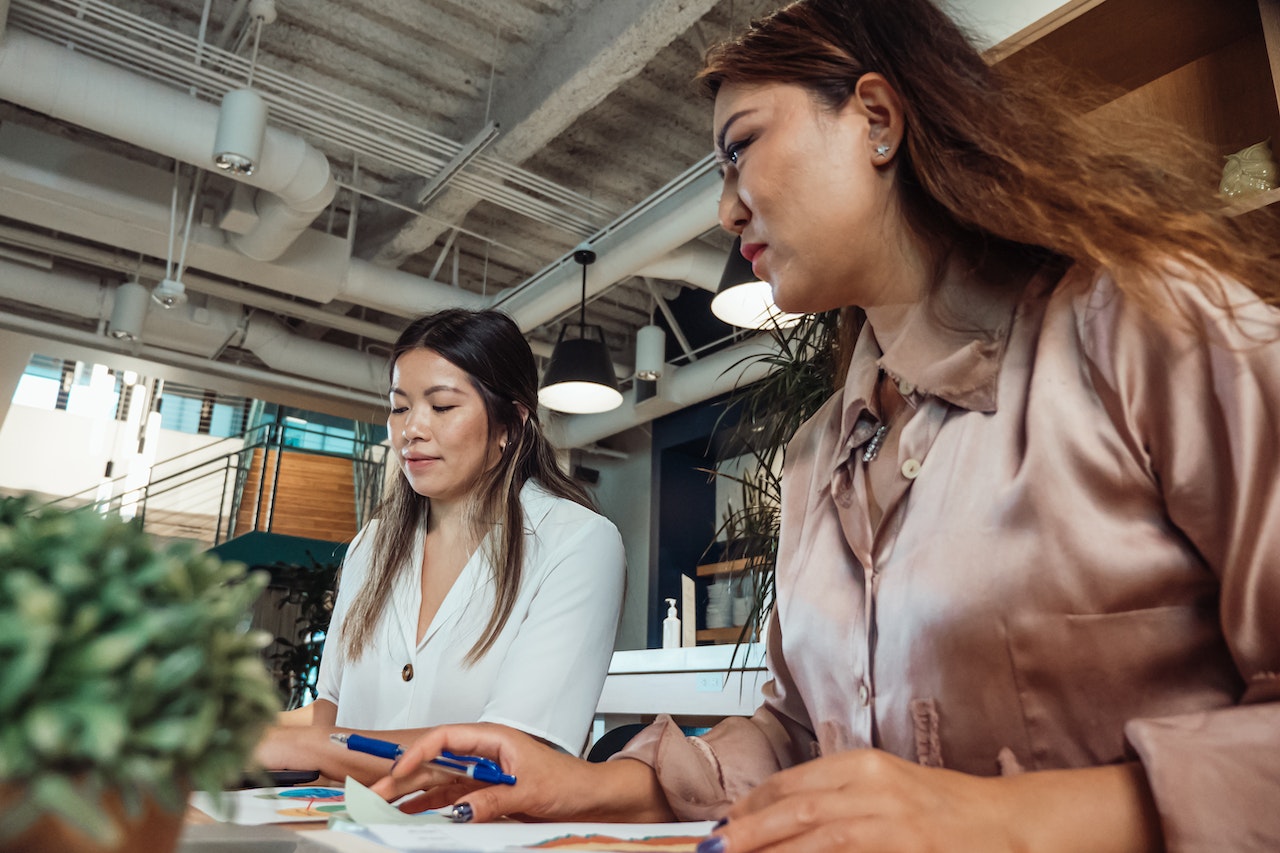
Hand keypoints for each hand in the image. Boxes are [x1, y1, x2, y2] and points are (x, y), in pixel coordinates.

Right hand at [369, 722, 673, 822]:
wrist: (589, 796)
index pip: (446, 738)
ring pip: (438, 782)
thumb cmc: (567, 781)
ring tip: (384, 808)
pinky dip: (431, 807)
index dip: (419, 752)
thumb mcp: (530, 791)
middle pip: (436, 761)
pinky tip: (411, 816)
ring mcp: (482, 773)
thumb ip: (492, 799)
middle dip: (405, 777)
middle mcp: (484, 753)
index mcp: (494, 739)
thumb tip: (460, 810)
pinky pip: (451, 798)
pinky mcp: (485, 792)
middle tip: (377, 795)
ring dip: (412, 795)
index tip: (400, 770)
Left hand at [702, 750, 1161, 852]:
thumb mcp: (888, 789)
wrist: (1010, 823)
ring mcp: (893, 821)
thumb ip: (838, 797)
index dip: (754, 805)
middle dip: (751, 831)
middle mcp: (875, 787)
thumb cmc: (947, 809)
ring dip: (777, 850)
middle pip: (798, 808)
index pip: (795, 781)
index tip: (725, 826)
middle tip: (715, 849)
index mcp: (865, 764)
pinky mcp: (910, 849)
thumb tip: (780, 816)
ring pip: (819, 836)